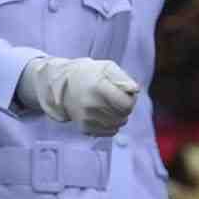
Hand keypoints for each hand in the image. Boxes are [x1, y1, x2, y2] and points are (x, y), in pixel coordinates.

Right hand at [18, 54, 139, 133]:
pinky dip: (111, 124)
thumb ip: (123, 78)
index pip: (127, 104)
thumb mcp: (107, 67)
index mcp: (97, 88)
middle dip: (124, 106)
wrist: (63, 86)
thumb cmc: (89, 74)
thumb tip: (135, 90)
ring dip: (119, 116)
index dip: (130, 99)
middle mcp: (90, 105)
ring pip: (118, 124)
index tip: (123, 92)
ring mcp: (86, 118)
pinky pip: (111, 131)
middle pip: (124, 115)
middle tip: (113, 97)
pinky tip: (102, 113)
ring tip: (107, 104)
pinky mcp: (85, 128)